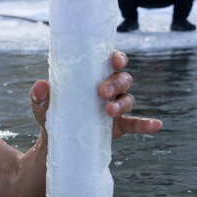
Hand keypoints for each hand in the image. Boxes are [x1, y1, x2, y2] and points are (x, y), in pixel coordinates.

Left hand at [29, 50, 162, 138]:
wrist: (56, 139)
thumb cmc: (51, 112)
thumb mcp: (41, 104)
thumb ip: (39, 95)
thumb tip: (40, 86)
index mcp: (92, 76)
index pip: (110, 61)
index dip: (116, 57)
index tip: (113, 60)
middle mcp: (109, 88)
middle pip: (122, 79)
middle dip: (116, 83)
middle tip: (102, 92)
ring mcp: (115, 107)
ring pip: (128, 99)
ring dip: (122, 103)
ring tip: (108, 111)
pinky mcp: (118, 125)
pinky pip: (136, 123)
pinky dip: (146, 124)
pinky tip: (156, 125)